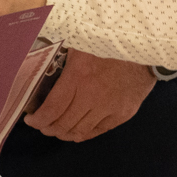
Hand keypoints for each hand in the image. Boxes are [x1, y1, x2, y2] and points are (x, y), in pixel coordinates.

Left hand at [24, 48, 153, 141]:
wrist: (145, 48)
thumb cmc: (109, 42)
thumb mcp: (80, 43)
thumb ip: (61, 56)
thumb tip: (38, 61)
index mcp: (79, 77)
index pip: (52, 109)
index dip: (38, 119)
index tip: (30, 120)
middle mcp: (93, 97)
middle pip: (63, 124)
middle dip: (48, 127)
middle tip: (42, 124)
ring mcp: (110, 108)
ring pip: (80, 131)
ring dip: (64, 133)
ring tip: (57, 129)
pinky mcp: (123, 114)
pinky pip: (98, 131)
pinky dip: (83, 134)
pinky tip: (76, 131)